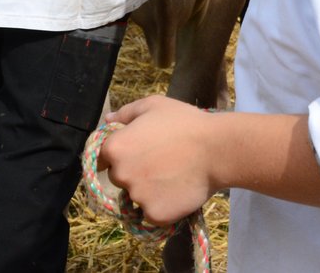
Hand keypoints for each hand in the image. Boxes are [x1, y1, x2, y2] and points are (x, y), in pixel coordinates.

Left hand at [101, 96, 216, 224]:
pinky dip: (162, 206)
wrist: (216, 149)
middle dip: (134, 172)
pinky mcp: (154, 214)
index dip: (120, 156)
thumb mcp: (154, 105)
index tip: (138, 154)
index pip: (103, 159)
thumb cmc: (185, 122)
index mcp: (115, 147)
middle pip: (119, 178)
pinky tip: (177, 191)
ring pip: (136, 197)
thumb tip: (107, 119)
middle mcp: (120, 174)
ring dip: (148, 191)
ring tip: (172, 176)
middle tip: (160, 162)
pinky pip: (151, 213)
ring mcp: (137, 197)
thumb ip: (126, 112)